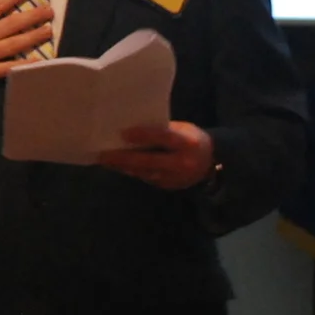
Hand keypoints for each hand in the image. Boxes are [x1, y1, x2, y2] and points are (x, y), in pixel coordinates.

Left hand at [97, 121, 215, 190]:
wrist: (211, 163)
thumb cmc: (191, 139)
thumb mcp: (182, 130)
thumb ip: (162, 130)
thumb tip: (132, 128)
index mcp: (188, 143)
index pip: (163, 137)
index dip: (144, 135)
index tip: (123, 133)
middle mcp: (182, 163)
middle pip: (149, 161)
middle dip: (124, 158)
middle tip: (103, 154)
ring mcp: (175, 178)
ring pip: (144, 172)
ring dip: (123, 166)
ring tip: (105, 160)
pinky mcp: (168, 186)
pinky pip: (146, 178)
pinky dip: (131, 171)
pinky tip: (118, 166)